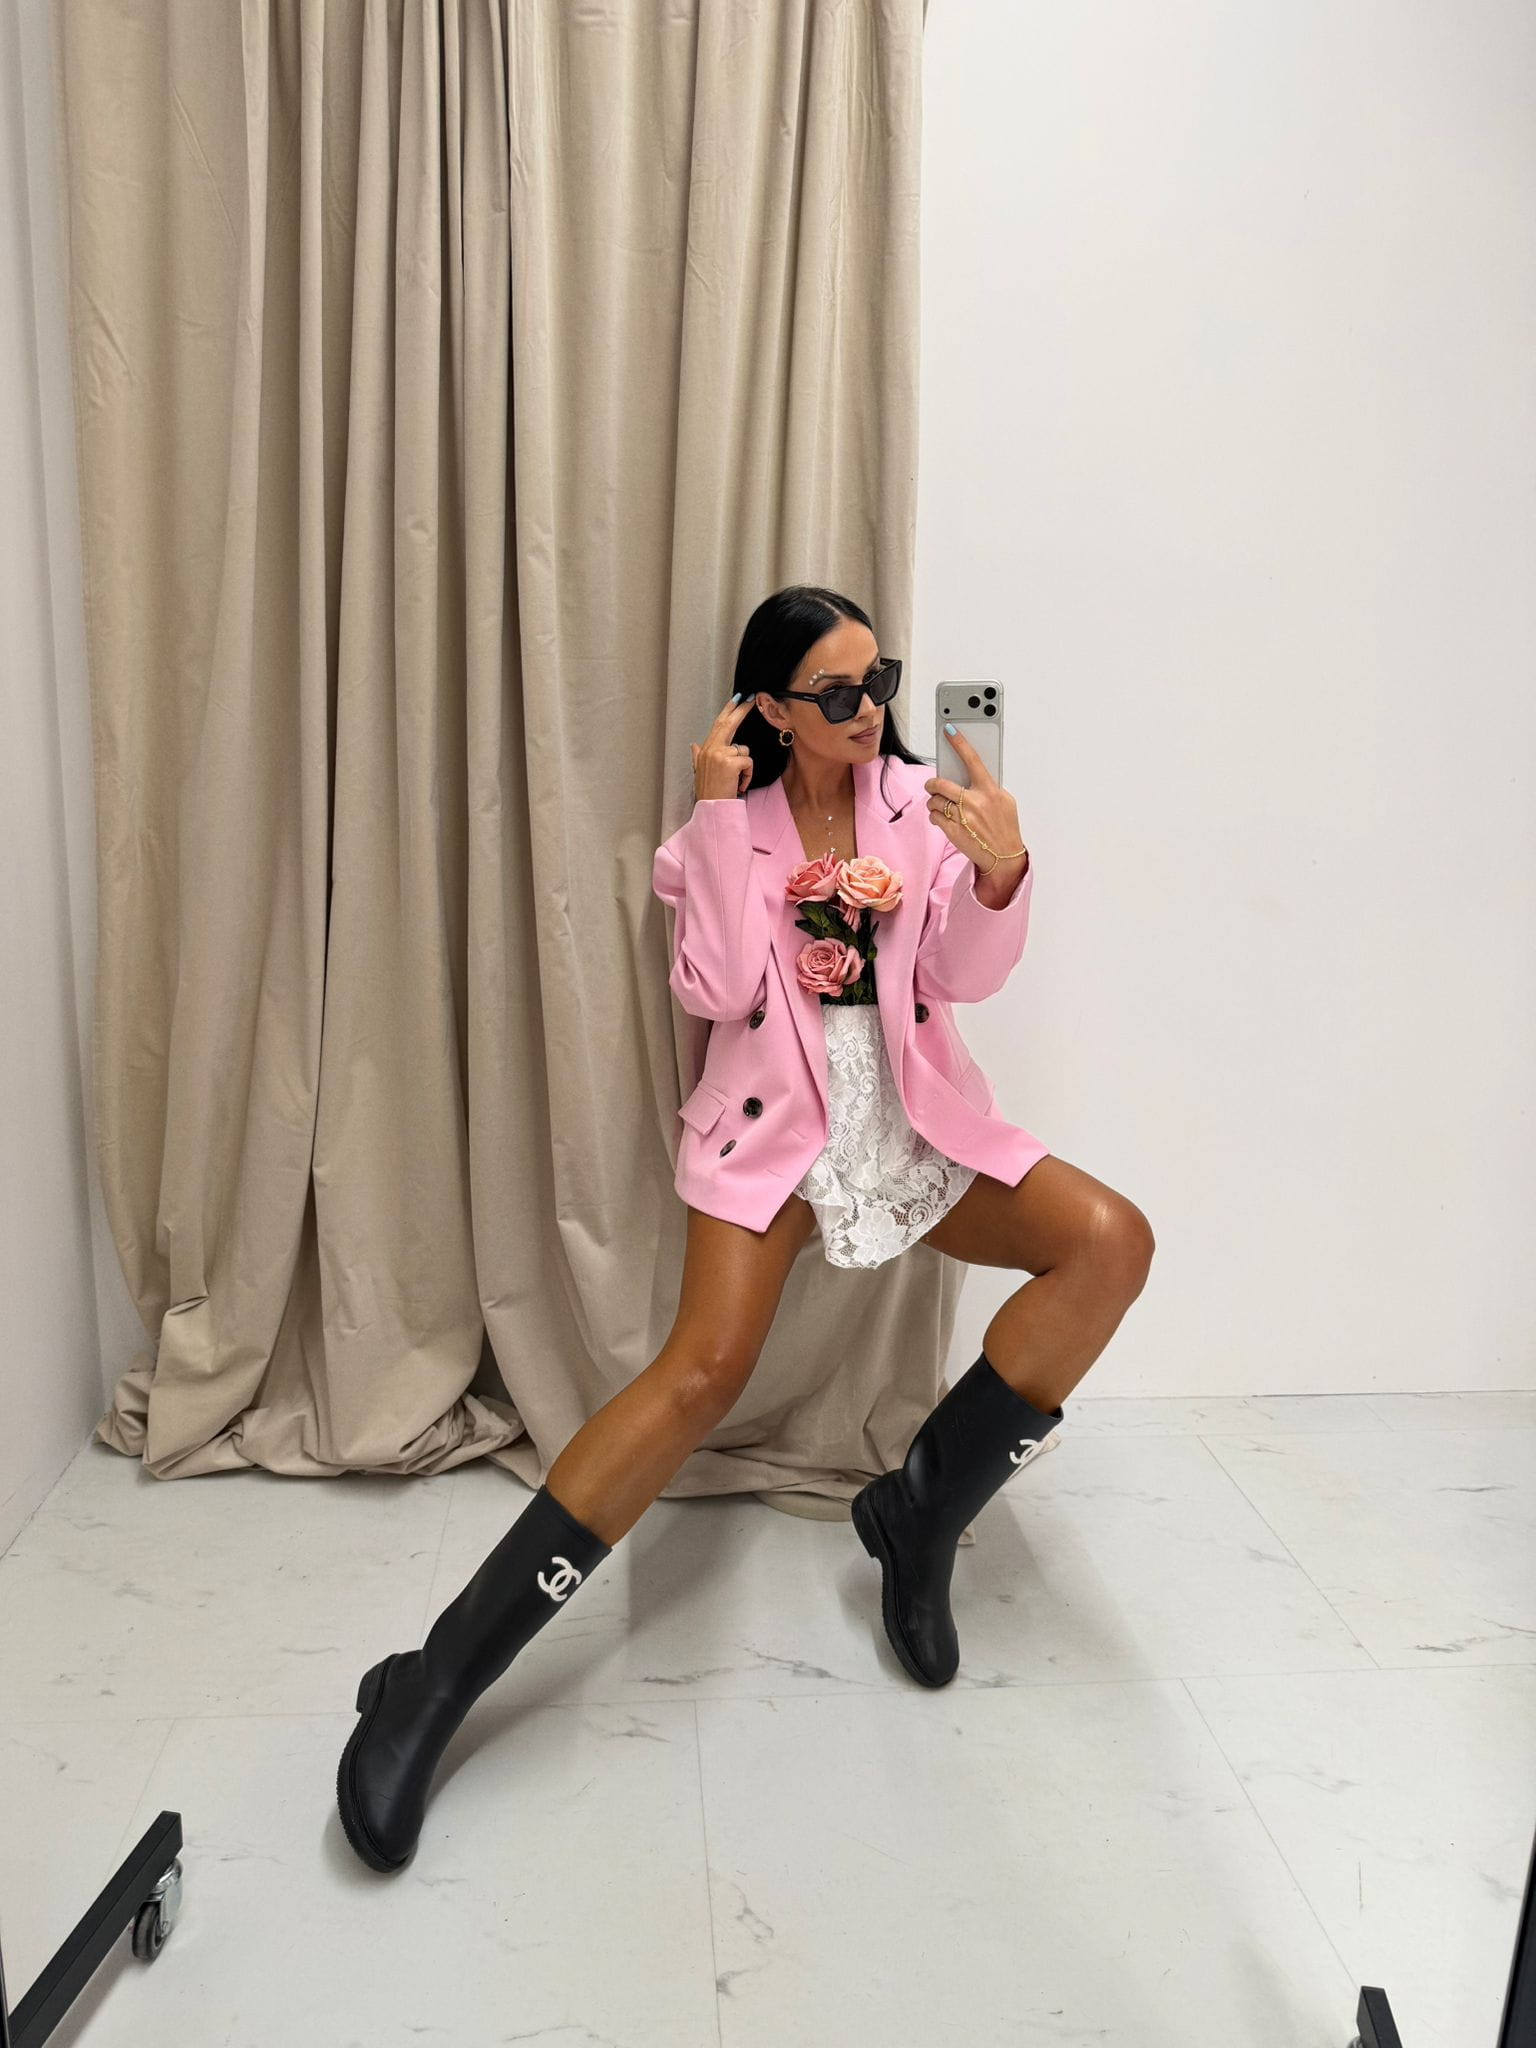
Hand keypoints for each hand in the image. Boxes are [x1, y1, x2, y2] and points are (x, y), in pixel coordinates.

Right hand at [691, 693, 755, 800]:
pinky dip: (747, 775)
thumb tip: (693, 745)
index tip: (737, 699)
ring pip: (744, 750)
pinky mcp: (730, 763)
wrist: (711, 808)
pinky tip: (739, 785)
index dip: (728, 711)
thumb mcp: (700, 771)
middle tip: (751, 700)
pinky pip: (748, 762)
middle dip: (741, 710)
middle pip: (728, 723)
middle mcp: (711, 748)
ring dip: (745, 766)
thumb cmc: (708, 791)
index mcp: (706, 749)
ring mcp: (720, 754)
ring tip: (736, 780)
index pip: (718, 724)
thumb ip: (697, 756)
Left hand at [924, 729, 1023, 869]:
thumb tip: (969, 775)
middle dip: (933, 784)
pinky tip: (945, 818)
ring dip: (935, 802)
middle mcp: (975, 802)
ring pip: (935, 801)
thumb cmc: (1005, 827)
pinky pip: (934, 816)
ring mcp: (963, 817)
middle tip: (933, 785)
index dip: (960, 743)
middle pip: (941, 783)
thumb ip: (989, 787)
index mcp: (990, 790)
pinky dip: (936, 816)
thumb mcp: (1005, 802)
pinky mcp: (953, 831)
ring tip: (943, 806)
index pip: (973, 760)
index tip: (949, 730)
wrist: (1003, 857)